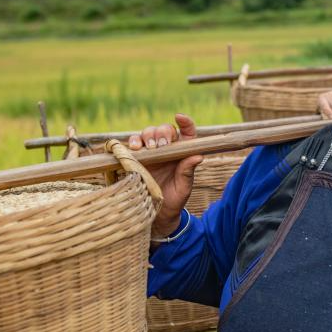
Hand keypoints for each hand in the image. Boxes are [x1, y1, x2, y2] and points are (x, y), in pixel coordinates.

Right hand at [128, 113, 203, 236]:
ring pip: (148, 133)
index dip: (185, 122)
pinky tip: (135, 148)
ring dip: (147, 136)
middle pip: (165, 129)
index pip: (187, 132)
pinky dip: (133, 142)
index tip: (179, 117)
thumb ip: (188, 171)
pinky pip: (134, 144)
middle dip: (162, 133)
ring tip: (149, 148)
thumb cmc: (175, 199)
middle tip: (161, 146)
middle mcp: (168, 149)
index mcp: (183, 152)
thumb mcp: (184, 187)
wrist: (158, 214)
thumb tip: (198, 157)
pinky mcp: (137, 158)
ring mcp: (152, 152)